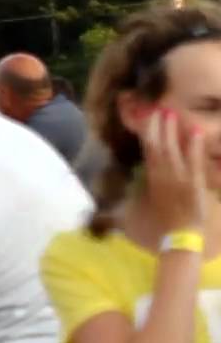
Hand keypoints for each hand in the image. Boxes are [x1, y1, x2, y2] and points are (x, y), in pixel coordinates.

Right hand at [140, 107, 210, 230]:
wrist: (179, 234)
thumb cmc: (168, 217)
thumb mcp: (157, 195)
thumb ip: (157, 178)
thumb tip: (155, 163)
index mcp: (153, 176)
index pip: (148, 149)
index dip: (147, 131)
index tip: (147, 116)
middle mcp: (162, 174)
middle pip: (156, 145)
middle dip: (157, 126)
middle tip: (158, 108)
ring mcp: (177, 177)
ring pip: (171, 149)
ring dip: (171, 131)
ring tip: (171, 114)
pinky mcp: (192, 182)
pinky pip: (192, 161)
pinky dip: (193, 145)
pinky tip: (196, 131)